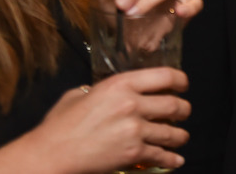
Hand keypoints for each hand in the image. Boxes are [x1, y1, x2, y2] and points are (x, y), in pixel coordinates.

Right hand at [0, 67, 190, 173]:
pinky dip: (171, 159)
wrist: (52, 154)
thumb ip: (101, 90)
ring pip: (172, 132)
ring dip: (180, 136)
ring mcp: (134, 130)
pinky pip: (161, 156)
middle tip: (183, 112)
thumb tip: (112, 93)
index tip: (183, 85)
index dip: (180, 80)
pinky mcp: (133, 154)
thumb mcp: (79, 94)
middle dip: (184, 110)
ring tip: (180, 137)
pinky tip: (175, 160)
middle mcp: (132, 104)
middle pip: (174, 105)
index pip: (164, 75)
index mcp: (120, 84)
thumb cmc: (60, 125)